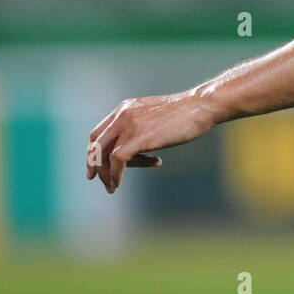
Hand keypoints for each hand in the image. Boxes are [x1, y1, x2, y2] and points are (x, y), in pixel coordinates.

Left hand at [86, 92, 215, 193]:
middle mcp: (122, 115)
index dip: (94, 152)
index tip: (96, 167)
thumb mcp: (154, 119)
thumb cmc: (184, 115)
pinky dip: (115, 175)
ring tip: (113, 187)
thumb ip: (139, 129)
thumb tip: (134, 153)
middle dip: (94, 165)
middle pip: (96, 144)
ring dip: (105, 174)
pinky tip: (119, 183)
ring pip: (103, 154)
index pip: (98, 133)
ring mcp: (129, 125)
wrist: (200, 107)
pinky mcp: (139, 137)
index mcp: (124, 109)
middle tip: (98, 180)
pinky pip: (117, 160)